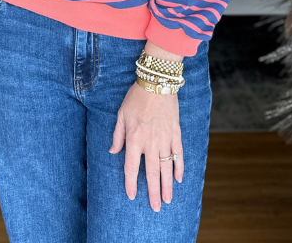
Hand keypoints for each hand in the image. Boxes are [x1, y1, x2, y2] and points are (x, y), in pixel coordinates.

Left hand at [110, 80, 183, 211]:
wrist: (156, 83)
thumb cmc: (136, 97)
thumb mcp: (121, 114)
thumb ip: (117, 135)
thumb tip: (112, 152)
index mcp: (134, 139)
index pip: (131, 167)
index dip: (131, 183)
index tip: (132, 195)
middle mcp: (150, 143)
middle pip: (151, 173)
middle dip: (153, 192)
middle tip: (156, 207)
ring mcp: (165, 139)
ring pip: (166, 168)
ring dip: (167, 185)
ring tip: (168, 199)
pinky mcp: (175, 133)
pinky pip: (178, 154)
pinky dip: (179, 167)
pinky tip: (179, 179)